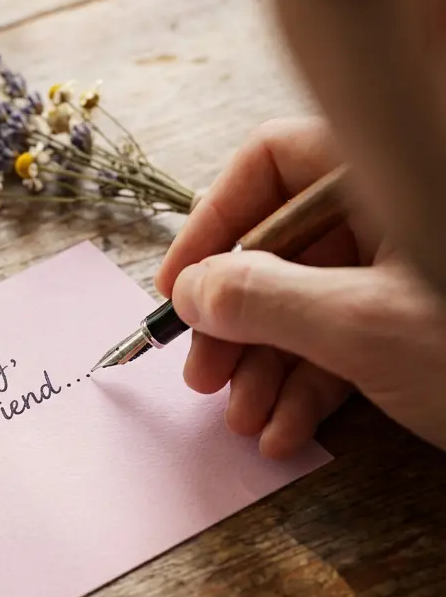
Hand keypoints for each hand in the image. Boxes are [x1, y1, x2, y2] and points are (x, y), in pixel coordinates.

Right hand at [155, 117, 445, 456]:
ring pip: (308, 301)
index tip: (176, 292)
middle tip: (200, 377)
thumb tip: (192, 292)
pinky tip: (288, 432)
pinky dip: (311, 387)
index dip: (211, 225)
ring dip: (265, 367)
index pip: (270, 164)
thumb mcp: (366, 328)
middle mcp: (397, 210)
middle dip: (234, 320)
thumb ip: (264, 300)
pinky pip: (346, 339)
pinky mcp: (421, 322)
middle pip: (281, 246)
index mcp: (391, 173)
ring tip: (242, 420)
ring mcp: (411, 269)